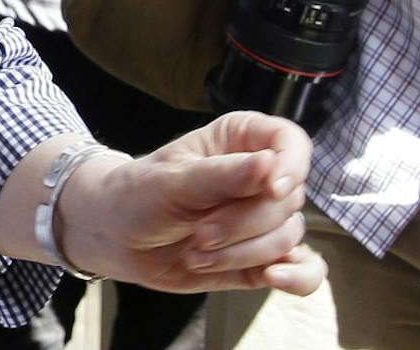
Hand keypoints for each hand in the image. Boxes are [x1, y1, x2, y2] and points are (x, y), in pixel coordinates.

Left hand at [64, 112, 321, 293]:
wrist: (115, 236)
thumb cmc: (137, 194)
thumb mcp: (171, 181)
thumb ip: (222, 175)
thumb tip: (270, 164)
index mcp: (239, 141)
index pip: (290, 142)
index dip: (290, 165)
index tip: (271, 188)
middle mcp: (259, 178)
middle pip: (288, 199)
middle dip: (244, 223)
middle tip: (200, 234)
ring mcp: (264, 220)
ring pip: (288, 237)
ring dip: (243, 253)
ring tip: (195, 253)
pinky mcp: (263, 257)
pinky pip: (304, 269)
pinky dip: (297, 278)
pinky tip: (274, 279)